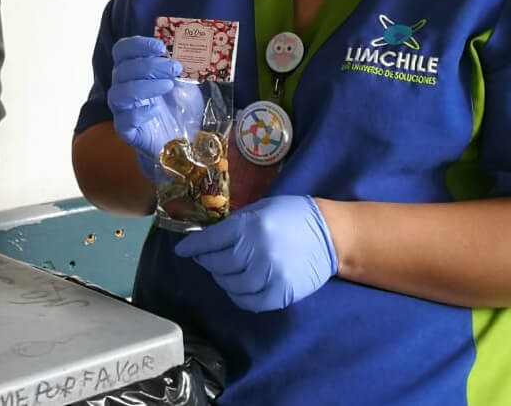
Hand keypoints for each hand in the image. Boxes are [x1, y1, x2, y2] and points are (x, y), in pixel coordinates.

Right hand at [108, 36, 199, 177]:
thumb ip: (179, 66)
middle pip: (123, 69)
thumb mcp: (185, 81)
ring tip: (168, 86)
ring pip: (120, 92)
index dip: (138, 45)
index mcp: (133, 69)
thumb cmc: (180, 106)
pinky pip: (125, 119)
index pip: (123, 50)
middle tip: (174, 68)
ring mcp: (122, 109)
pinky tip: (156, 110)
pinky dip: (140, 112)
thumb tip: (182, 50)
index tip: (160, 46)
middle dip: (150, 65)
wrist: (185, 138)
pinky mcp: (126, 130)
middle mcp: (123, 86)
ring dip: (145, 85)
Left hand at [175, 195, 336, 311]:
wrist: (329, 234)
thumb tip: (210, 238)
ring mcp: (270, 274)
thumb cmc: (291, 215)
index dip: (192, 247)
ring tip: (222, 272)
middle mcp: (257, 251)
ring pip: (231, 285)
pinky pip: (251, 302)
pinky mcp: (282, 293)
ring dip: (221, 279)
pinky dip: (239, 297)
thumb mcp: (260, 209)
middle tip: (204, 259)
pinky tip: (238, 288)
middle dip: (206, 262)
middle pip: (218, 264)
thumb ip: (236, 224)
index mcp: (249, 226)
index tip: (181, 251)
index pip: (210, 240)